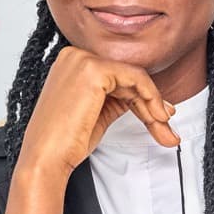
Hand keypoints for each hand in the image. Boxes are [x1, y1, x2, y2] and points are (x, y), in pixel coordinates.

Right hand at [16, 45, 180, 180]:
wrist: (46, 158)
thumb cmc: (66, 142)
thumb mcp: (99, 113)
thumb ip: (119, 99)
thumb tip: (152, 101)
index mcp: (72, 63)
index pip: (116, 75)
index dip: (141, 97)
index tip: (159, 117)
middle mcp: (74, 55)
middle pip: (126, 76)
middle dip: (150, 104)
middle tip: (166, 128)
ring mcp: (82, 60)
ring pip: (134, 77)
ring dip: (153, 104)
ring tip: (163, 129)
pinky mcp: (93, 69)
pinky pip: (135, 77)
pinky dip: (151, 96)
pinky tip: (157, 116)